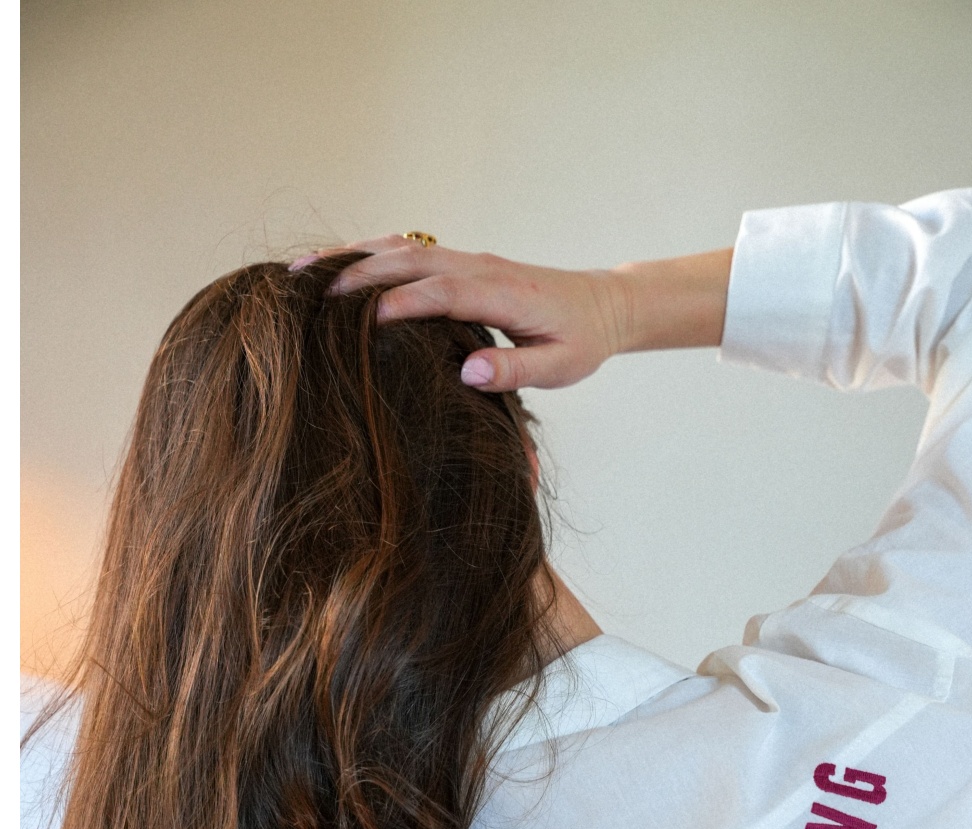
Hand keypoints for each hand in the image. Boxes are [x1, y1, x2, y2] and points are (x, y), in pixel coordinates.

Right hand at [297, 235, 732, 392]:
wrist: (602, 305)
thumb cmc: (580, 342)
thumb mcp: (560, 367)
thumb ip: (516, 368)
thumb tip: (468, 371)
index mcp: (503, 295)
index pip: (444, 293)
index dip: (403, 303)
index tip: (363, 322)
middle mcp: (481, 267)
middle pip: (411, 261)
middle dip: (359, 274)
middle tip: (309, 294)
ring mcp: (469, 260)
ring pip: (403, 249)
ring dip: (353, 258)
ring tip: (304, 273)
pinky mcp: (462, 262)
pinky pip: (410, 251)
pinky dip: (369, 254)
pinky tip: (335, 264)